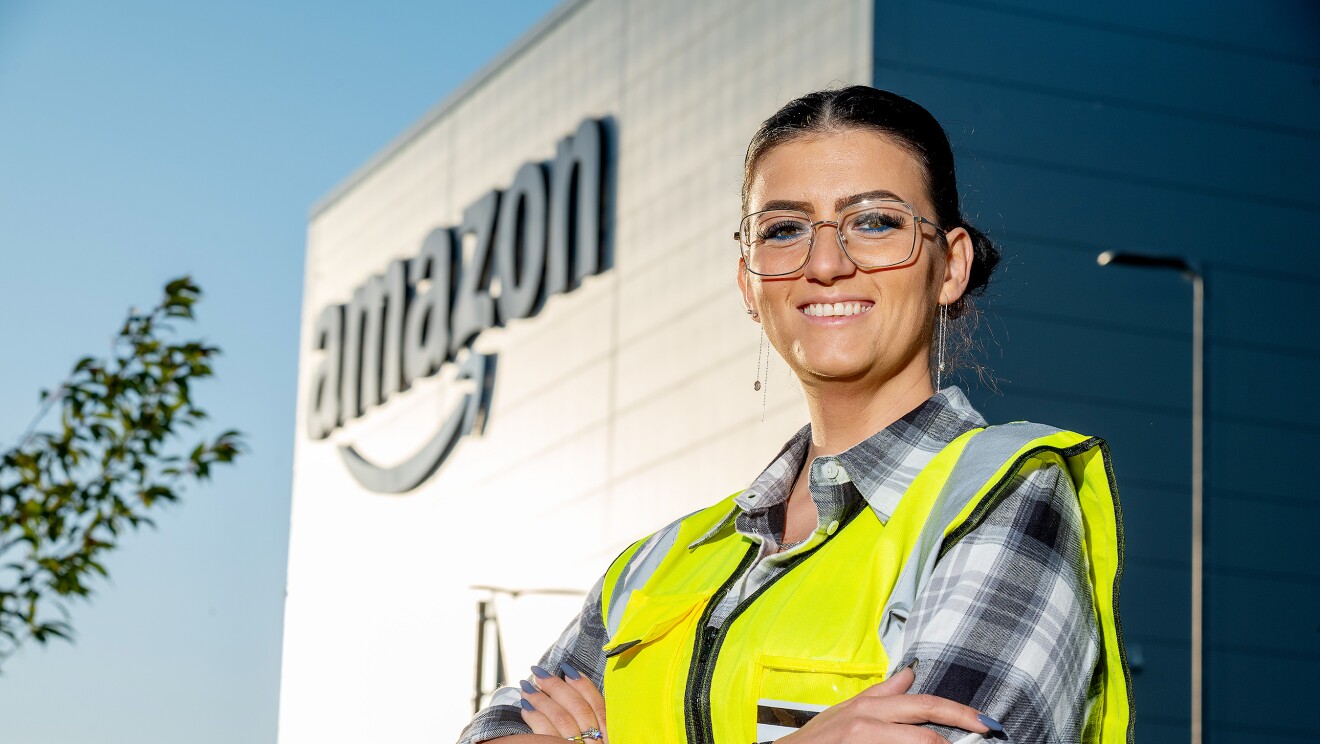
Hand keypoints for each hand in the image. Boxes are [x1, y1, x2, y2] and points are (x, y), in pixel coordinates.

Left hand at [519, 663, 608, 742]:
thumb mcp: (598, 736)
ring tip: (527, 688)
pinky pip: (547, 734)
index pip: (599, 705)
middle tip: (539, 672)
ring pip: (563, 718)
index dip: (584, 685)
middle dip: (557, 687)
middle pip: (579, 708)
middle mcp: (597, 740)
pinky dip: (536, 718)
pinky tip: (525, 709)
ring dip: (542, 700)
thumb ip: (591, 720)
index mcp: (609, 734)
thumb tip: (572, 690)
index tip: (567, 669)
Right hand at [779, 665, 995, 742]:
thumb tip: (910, 675)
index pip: (924, 704)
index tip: (984, 722)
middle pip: (927, 727)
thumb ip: (881, 693)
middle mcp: (867, 721)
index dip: (959, 712)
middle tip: (985, 732)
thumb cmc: (816, 741)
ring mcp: (864, 742)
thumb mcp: (848, 709)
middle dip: (960, 729)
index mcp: (869, 706)